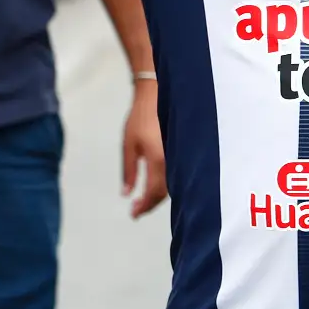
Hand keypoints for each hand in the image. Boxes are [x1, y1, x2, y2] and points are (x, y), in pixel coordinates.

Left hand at [122, 79, 167, 217]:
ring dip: (158, 195)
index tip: (133, 214)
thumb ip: (128, 171)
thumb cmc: (140, 117)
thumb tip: (126, 195)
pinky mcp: (182, 152)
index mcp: (158, 159)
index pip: (153, 193)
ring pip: (173, 186)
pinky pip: (177, 175)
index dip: (143, 207)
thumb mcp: (128, 144)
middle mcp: (173, 160)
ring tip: (143, 199)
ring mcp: (180, 156)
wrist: (158, 94)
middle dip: (150, 204)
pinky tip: (155, 184)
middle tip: (135, 209)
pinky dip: (166, 185)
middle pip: (165, 193)